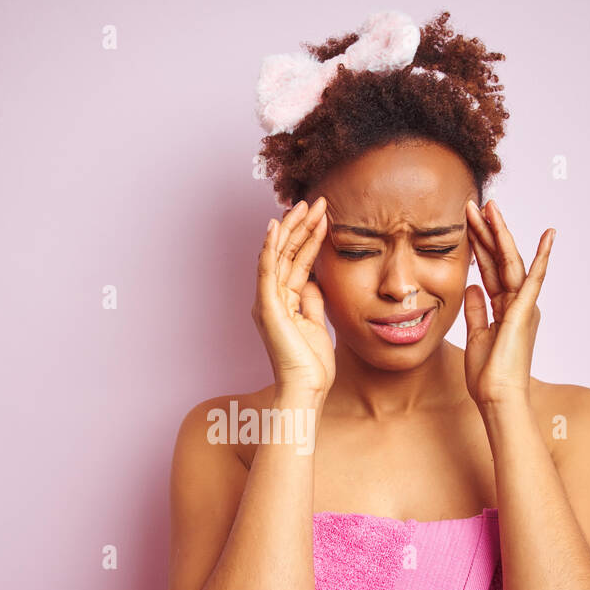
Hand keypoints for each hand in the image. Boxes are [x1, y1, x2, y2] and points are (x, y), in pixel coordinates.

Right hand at [253, 197, 334, 397]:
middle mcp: (271, 298)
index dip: (308, 237)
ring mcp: (267, 302)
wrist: (306, 388)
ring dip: (292, 228)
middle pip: (286, 253)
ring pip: (278, 256)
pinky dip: (270, 247)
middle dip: (301, 225)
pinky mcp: (267, 308)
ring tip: (305, 205)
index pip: (296, 261)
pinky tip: (276, 227)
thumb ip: (313, 299)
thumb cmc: (312, 364)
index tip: (322, 216)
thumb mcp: (317, 323)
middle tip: (315, 200)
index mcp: (283, 302)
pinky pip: (267, 271)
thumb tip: (315, 278)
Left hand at [461, 198, 553, 408]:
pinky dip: (540, 257)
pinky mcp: (525, 313)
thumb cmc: (488, 375)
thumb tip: (472, 286)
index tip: (468, 222)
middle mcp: (517, 303)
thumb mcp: (476, 335)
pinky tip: (548, 236)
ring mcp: (523, 306)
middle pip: (500, 259)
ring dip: (500, 234)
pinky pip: (533, 280)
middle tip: (477, 203)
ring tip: (491, 207)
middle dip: (487, 231)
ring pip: (511, 262)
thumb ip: (476, 309)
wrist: (497, 398)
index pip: (489, 269)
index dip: (479, 245)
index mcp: (504, 308)